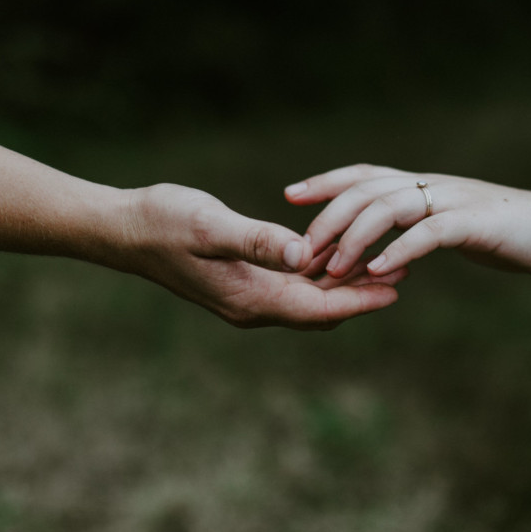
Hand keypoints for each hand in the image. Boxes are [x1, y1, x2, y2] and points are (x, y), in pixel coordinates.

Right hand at [101, 183, 406, 328]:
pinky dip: (320, 273)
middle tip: (407, 270)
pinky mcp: (242, 281)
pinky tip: (338, 252)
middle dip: (362, 294)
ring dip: (345, 283)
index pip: (319, 309)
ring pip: (309, 298)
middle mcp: (253, 307)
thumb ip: (258, 241)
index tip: (400, 288)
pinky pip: (292, 285)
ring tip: (386, 261)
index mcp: (250, 300)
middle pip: (322, 309)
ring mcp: (247, 296)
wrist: (123, 229)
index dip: (360, 300)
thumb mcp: (212, 227)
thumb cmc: (164, 222)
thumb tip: (305, 256)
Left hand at [284, 165, 530, 279]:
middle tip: (301, 250)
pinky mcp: (477, 224)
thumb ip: (422, 234)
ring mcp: (456, 201)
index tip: (290, 195)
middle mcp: (436, 186)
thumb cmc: (516, 236)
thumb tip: (387, 255)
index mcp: (428, 186)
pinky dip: (401, 251)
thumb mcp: (459, 230)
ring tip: (333, 269)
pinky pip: (429, 233)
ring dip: (356, 239)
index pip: (367, 174)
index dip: (327, 182)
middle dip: (328, 217)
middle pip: (367, 189)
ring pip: (390, 207)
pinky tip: (380, 273)